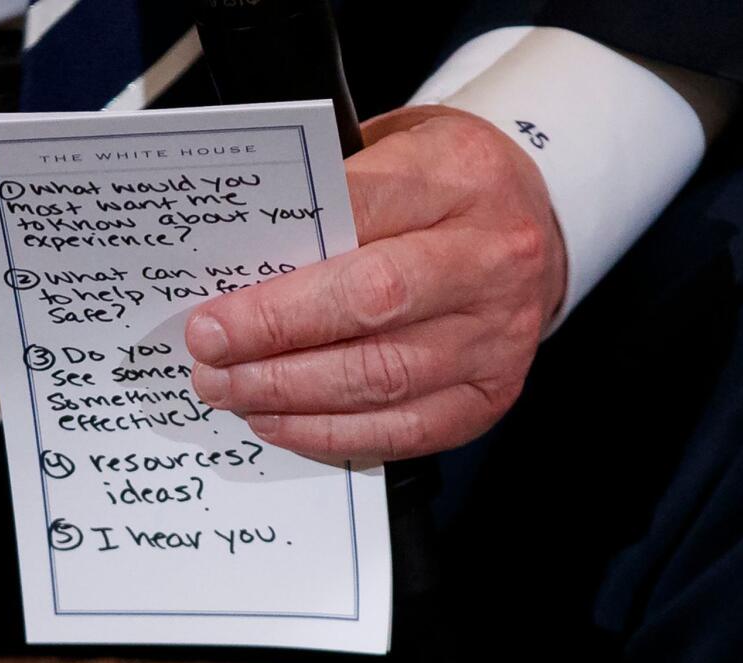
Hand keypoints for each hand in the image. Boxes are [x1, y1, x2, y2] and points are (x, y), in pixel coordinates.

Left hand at [185, 105, 566, 461]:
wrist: (533, 223)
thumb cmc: (443, 186)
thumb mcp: (393, 150)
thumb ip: (327, 198)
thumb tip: (235, 264)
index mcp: (459, 176)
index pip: (357, 218)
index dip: (282, 270)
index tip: (214, 306)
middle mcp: (490, 257)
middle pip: (373, 302)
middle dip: (275, 335)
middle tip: (209, 353)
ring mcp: (498, 333)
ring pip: (383, 376)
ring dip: (292, 393)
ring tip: (231, 391)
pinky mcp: (492, 392)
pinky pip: (406, 428)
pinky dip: (333, 433)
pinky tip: (281, 421)